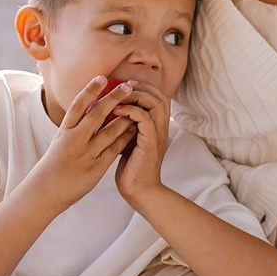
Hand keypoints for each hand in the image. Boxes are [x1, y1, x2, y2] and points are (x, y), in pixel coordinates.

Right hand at [30, 76, 139, 208]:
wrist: (47, 190)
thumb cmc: (56, 161)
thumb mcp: (61, 139)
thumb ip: (75, 124)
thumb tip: (89, 103)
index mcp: (64, 131)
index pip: (78, 106)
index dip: (90, 90)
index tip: (102, 77)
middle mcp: (74, 140)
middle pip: (96, 114)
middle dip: (113, 98)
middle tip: (127, 86)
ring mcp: (86, 154)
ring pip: (109, 132)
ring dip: (125, 117)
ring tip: (137, 104)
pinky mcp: (96, 168)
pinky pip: (115, 149)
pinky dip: (125, 138)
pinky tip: (135, 128)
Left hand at [112, 84, 174, 210]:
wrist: (138, 190)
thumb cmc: (131, 167)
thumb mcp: (130, 140)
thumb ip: (129, 125)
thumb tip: (113, 109)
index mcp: (159, 127)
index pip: (159, 97)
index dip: (145, 87)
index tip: (126, 85)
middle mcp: (162, 128)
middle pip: (160, 96)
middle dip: (141, 87)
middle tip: (123, 86)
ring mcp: (158, 135)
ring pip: (155, 103)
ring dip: (136, 96)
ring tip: (118, 96)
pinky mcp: (150, 143)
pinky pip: (144, 118)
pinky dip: (130, 111)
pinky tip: (116, 111)